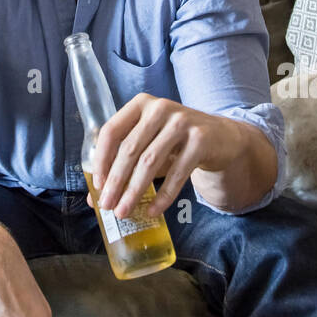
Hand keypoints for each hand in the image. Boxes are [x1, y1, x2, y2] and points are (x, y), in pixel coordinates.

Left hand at [86, 94, 246, 218]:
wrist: (221, 137)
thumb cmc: (175, 141)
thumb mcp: (149, 144)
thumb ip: (123, 165)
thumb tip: (94, 199)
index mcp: (141, 104)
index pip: (112, 131)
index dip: (101, 160)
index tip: (98, 185)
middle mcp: (160, 108)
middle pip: (130, 149)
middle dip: (116, 181)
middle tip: (108, 206)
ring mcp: (182, 122)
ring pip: (150, 161)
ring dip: (135, 191)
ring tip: (124, 212)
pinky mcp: (201, 139)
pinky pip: (177, 173)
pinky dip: (163, 195)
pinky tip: (153, 210)